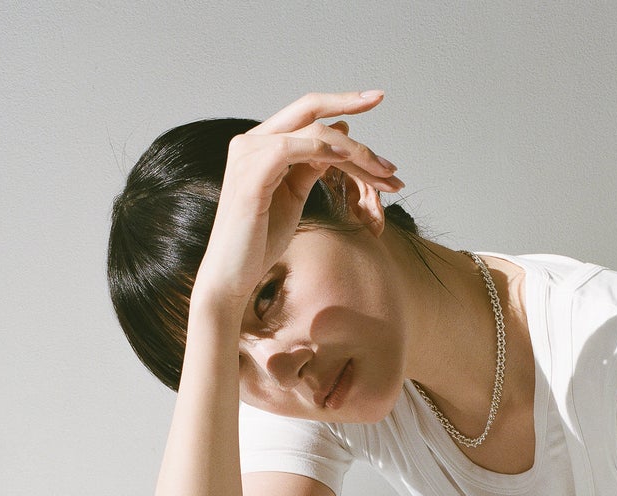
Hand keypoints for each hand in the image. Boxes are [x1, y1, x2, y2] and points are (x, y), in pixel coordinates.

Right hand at [191, 90, 403, 320]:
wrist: (231, 275)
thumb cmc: (259, 241)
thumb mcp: (293, 196)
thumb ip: (310, 166)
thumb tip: (338, 137)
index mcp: (262, 144)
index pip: (306, 112)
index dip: (342, 102)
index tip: (376, 98)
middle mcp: (252, 140)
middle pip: (310, 109)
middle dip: (351, 107)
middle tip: (384, 124)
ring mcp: (248, 154)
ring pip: (312, 132)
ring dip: (353, 151)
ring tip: (382, 173)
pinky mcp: (250, 174)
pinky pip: (291, 148)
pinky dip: (320, 151)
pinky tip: (344, 161)